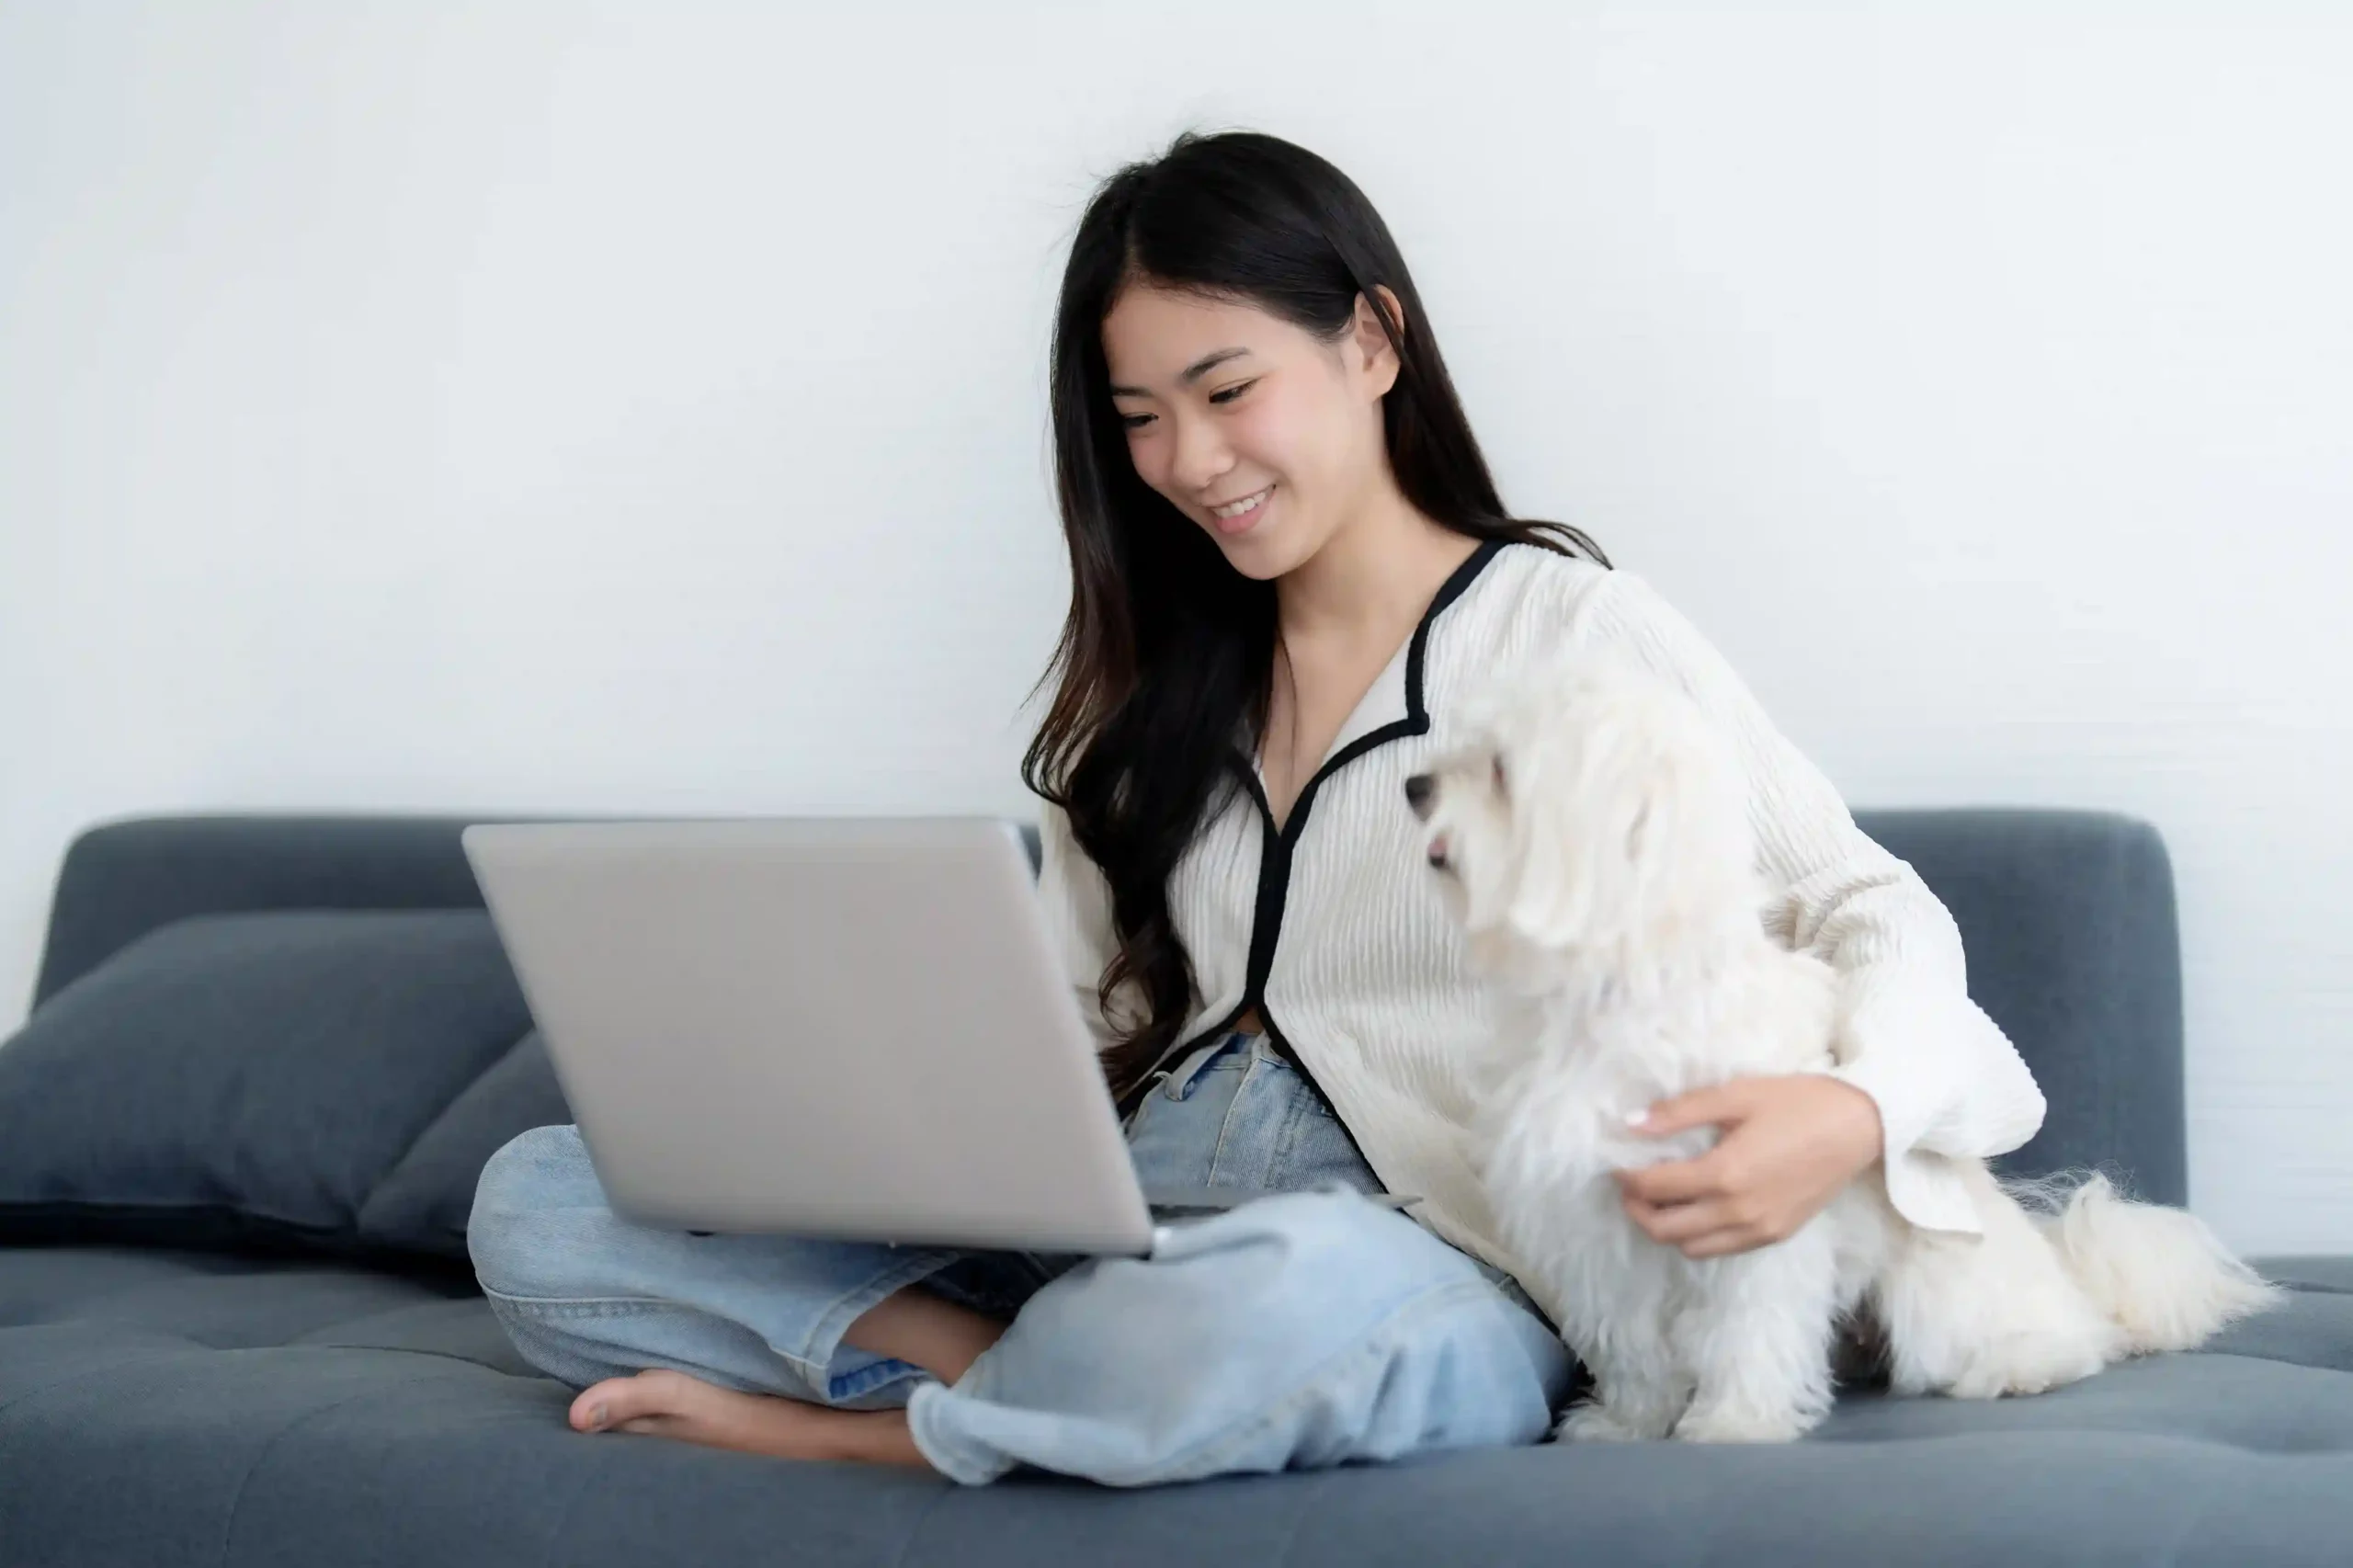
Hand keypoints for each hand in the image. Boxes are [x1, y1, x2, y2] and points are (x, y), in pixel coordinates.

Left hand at [1614, 1075, 1882, 1258]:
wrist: (1861, 1125)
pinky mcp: (1776, 1235)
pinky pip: (1722, 1249)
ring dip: (1666, 1228)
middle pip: (1665, 1230)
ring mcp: (1759, 1229)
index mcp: (1725, 1174)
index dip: (1627, 1177)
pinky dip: (1699, 1237)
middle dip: (1637, 1209)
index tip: (1617, 1163)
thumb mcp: (1736, 1095)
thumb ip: (1680, 1112)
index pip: (1655, 1188)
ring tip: (1661, 1198)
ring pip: (1691, 1248)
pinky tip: (1697, 1208)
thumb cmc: (1799, 1102)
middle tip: (1630, 1185)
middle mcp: (1738, 1212)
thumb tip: (1630, 1125)